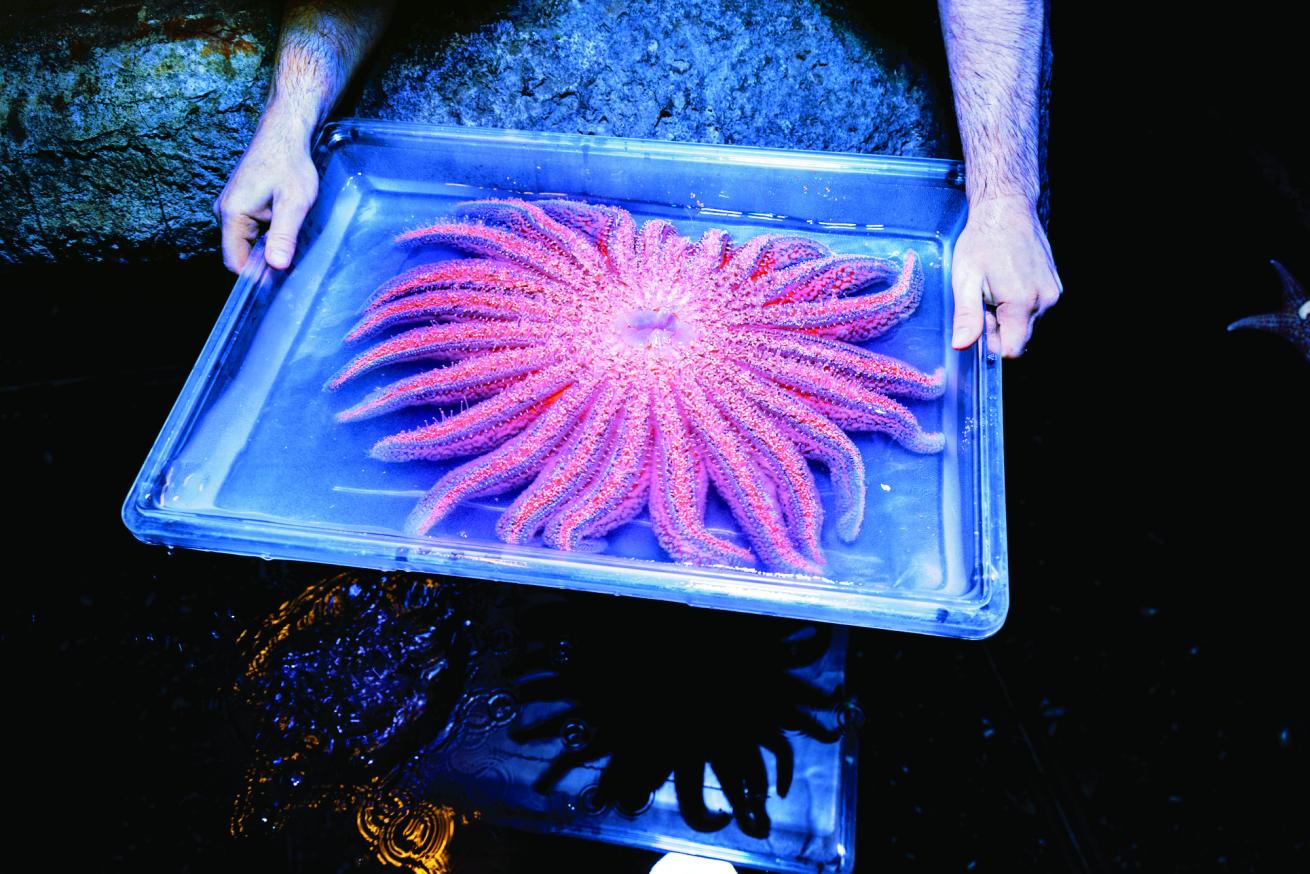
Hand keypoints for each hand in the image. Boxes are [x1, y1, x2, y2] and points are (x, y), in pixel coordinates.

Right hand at [213, 105, 318, 272]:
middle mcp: (225, 212)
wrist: (284, 134)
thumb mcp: (293, 204)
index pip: (235, 261)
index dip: (256, 275)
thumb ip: (284, 236)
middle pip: (241, 253)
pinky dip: (268, 235)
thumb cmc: (289, 163)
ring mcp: (231, 208)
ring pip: (248, 242)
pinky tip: (286, 228)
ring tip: (292, 239)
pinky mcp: (241, 204)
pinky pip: (252, 230)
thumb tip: (277, 266)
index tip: (279, 281)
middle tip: (293, 261)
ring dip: (268, 247)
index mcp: (232, 214)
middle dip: (264, 262)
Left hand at [950, 194, 1061, 357]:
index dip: (992, 342)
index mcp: (1022, 303)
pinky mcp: (1056, 286)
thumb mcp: (966, 279)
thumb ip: (967, 316)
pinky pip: (1037, 311)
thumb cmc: (982, 241)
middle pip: (1021, 339)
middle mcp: (1045, 301)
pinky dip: (1020, 306)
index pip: (1011, 351)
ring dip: (1010, 317)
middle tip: (984, 300)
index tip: (980, 320)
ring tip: (995, 290)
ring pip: (1028, 326)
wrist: (1006, 210)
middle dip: (1000, 329)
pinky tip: (1007, 284)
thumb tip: (962, 346)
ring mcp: (1054, 293)